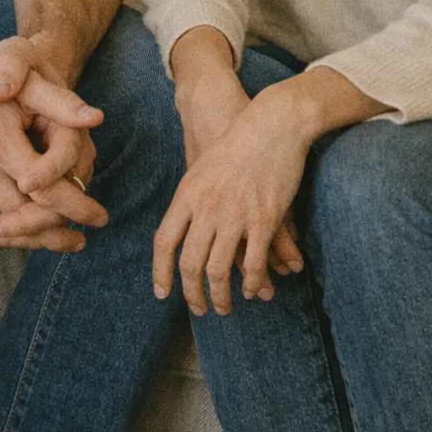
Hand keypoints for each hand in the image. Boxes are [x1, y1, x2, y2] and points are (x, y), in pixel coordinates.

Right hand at [0, 47, 105, 250]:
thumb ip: (60, 103)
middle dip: (57, 233)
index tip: (100, 216)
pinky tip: (26, 226)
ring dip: (33, 235)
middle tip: (81, 239)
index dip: (77, 206)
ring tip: (61, 239)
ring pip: (4, 224)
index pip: (47, 191)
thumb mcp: (22, 83)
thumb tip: (96, 118)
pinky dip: (7, 225)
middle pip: (26, 218)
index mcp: (1, 144)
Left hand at [152, 81, 309, 315]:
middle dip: (192, 294)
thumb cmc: (237, 142)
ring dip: (221, 296)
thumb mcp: (202, 167)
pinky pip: (254, 263)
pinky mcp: (264, 219)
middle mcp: (206, 207)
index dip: (160, 272)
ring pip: (219, 271)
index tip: (162, 293)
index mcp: (187, 194)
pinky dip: (252, 282)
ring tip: (224, 307)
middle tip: (199, 308)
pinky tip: (252, 289)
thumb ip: (192, 198)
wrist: (271, 123)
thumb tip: (183, 225)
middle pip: (190, 263)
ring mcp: (235, 215)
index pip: (164, 241)